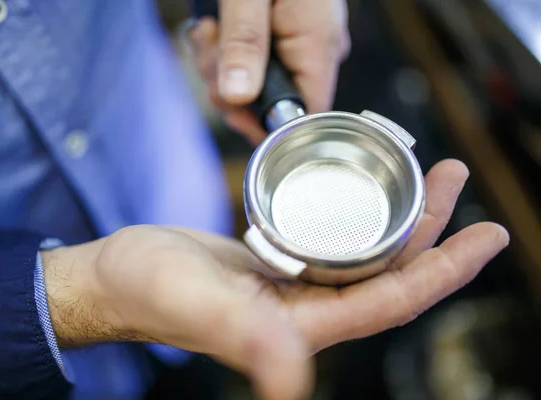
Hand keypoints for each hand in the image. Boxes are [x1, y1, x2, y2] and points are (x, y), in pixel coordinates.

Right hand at [42, 159, 508, 399]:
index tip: (486, 235)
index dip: (444, 272)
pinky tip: (363, 193)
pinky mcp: (274, 260)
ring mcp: (292, 284)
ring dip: (400, 216)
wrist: (117, 277)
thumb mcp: (194, 304)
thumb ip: (243, 336)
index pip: (392, 301)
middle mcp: (307, 308)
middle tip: (453, 178)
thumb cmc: (147, 291)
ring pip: (364, 252)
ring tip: (424, 175)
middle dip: (433, 230)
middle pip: (389, 271)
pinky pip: (332, 240)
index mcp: (301, 326)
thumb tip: (293, 377)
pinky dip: (358, 215)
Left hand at [188, 0, 349, 143]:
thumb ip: (245, 42)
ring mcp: (298, 42)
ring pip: (255, 85)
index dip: (263, 122)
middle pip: (272, 103)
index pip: (304, 115)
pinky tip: (216, 29)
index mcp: (318, 43)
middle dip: (230, 88)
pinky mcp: (281, 35)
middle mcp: (315, 49)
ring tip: (212, 31)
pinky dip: (225, 52)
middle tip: (211, 52)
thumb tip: (238, 96)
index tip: (228, 103)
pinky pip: (250, 62)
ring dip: (221, 66)